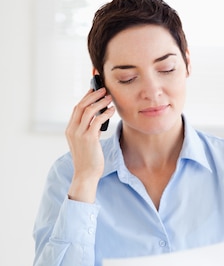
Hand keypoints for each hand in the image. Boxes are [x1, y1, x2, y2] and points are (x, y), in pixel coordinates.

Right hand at [65, 87, 115, 202]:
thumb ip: (88, 131)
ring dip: (100, 102)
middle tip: (104, 89)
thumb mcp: (85, 143)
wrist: (85, 175)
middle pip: (81, 106)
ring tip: (110, 98)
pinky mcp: (89, 139)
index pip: (76, 108)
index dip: (85, 97)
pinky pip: (97, 121)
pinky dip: (105, 114)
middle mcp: (72, 130)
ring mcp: (80, 134)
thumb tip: (98, 120)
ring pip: (89, 111)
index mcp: (70, 130)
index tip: (94, 90)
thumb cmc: (88, 161)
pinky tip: (111, 111)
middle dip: (93, 95)